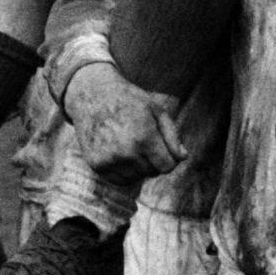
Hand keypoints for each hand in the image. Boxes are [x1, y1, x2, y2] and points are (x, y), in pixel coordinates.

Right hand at [64, 61, 187, 182]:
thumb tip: (183, 157)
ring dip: (138, 166)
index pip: (167, 166)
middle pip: (152, 172)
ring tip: (131, 143)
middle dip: (153, 160)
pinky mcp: (96, 165)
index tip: (165, 148)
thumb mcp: (156, 110)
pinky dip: (124, 171)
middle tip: (145, 140)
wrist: (92, 95)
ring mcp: (109, 160)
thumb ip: (172, 135)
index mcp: (144, 136)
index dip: (170, 158)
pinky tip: (120, 152)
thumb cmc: (129, 100)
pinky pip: (119, 180)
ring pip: (136, 178)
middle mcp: (126, 152)